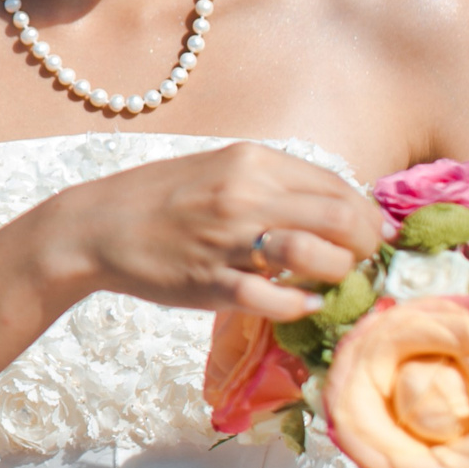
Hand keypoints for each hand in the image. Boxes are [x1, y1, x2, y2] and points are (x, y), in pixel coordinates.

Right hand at [28, 142, 389, 322]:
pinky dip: (301, 306)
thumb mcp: (221, 170)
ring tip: (334, 283)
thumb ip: (275, 184)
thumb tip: (338, 208)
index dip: (367, 217)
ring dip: (338, 274)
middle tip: (362, 264)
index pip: (338, 187)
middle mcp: (244, 194)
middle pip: (339, 219)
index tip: (371, 237)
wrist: (97, 226)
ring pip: (314, 255)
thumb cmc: (162, 199)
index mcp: (251, 161)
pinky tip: (304, 305)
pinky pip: (275, 299)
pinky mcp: (210, 282)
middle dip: (364, 247)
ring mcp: (226, 240)